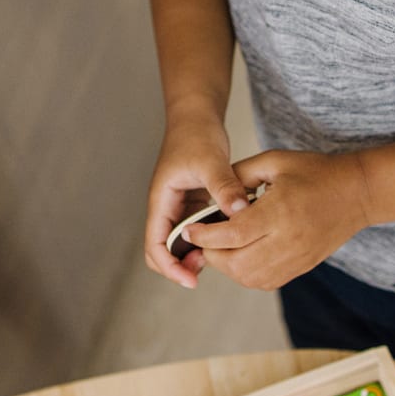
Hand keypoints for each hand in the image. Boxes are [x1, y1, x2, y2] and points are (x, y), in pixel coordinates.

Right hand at [144, 114, 250, 288]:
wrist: (196, 115)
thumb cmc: (196, 134)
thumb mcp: (211, 160)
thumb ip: (225, 187)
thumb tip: (239, 214)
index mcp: (161, 200)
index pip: (155, 244)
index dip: (169, 267)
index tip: (190, 280)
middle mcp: (167, 208)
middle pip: (164, 250)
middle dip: (180, 267)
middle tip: (206, 274)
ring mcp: (180, 207)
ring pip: (182, 243)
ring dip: (196, 255)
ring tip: (221, 259)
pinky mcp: (195, 204)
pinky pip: (199, 230)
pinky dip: (210, 240)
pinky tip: (230, 241)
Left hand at [183, 150, 371, 289]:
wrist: (358, 193)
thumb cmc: (316, 172)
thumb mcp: (275, 161)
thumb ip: (239, 174)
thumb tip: (210, 189)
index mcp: (280, 212)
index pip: (232, 234)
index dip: (205, 235)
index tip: (189, 229)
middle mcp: (288, 241)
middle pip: (236, 263)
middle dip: (211, 253)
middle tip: (201, 238)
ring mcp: (296, 258)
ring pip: (248, 278)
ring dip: (226, 266)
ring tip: (219, 246)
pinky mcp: (301, 268)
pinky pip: (264, 282)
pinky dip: (244, 273)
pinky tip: (239, 255)